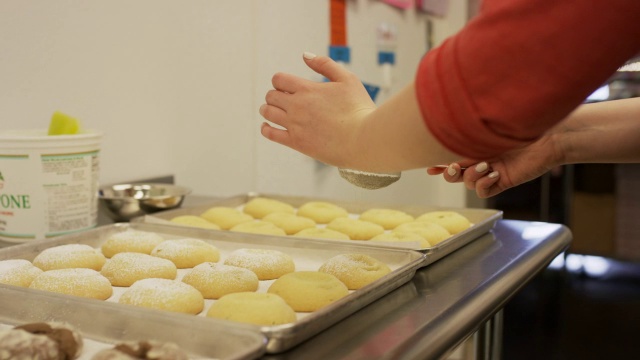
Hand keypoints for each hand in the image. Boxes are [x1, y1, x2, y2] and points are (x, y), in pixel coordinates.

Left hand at [259, 52, 376, 167]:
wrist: (363, 139)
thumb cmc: (359, 109)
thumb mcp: (348, 79)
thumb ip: (325, 64)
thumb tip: (305, 55)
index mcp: (307, 89)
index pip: (278, 79)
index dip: (280, 81)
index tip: (287, 87)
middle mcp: (297, 106)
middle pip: (271, 95)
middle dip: (274, 95)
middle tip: (282, 99)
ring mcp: (295, 125)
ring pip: (267, 113)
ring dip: (267, 109)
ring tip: (273, 111)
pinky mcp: (296, 143)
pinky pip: (270, 134)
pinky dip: (265, 128)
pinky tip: (267, 126)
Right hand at [427, 132, 561, 197]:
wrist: (552, 137)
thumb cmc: (526, 123)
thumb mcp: (496, 121)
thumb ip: (475, 123)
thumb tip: (453, 113)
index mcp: (477, 144)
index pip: (451, 154)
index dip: (437, 162)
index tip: (429, 166)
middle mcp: (481, 158)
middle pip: (454, 174)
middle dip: (448, 172)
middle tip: (453, 167)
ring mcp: (491, 171)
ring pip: (468, 182)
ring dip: (472, 175)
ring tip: (486, 165)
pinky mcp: (503, 181)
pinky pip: (483, 191)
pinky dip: (484, 184)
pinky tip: (495, 174)